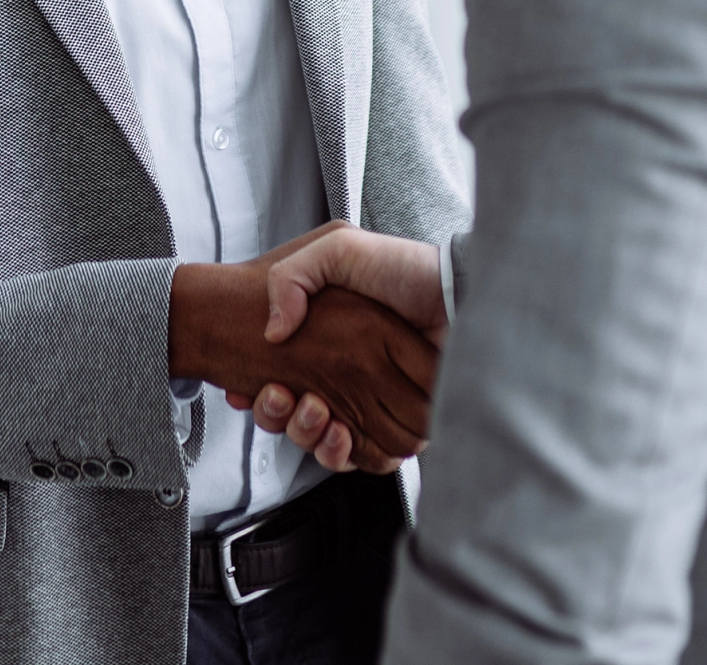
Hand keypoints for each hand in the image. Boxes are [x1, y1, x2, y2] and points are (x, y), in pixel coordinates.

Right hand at [223, 225, 446, 471]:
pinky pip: (360, 457)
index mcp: (329, 344)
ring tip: (314, 411)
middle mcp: (346, 377)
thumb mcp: (338, 249)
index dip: (263, 391)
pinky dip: (342, 453)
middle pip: (295, 417)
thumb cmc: (402, 269)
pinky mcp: (396, 427)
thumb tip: (273, 333)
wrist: (456, 293)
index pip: (282, 381)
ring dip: (307, 434)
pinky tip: (338, 433)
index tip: (251, 389)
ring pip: (322, 441)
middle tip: (282, 397)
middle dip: (279, 416)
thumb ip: (293, 277)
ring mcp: (370, 404)